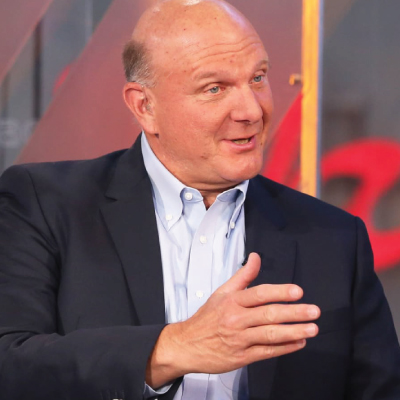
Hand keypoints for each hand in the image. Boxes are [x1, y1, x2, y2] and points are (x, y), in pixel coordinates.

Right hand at [146, 253, 319, 387]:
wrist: (187, 345)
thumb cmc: (207, 317)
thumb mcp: (222, 292)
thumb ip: (243, 275)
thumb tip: (256, 257)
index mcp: (232, 301)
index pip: (259, 294)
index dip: (279, 292)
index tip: (297, 292)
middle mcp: (236, 319)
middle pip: (268, 315)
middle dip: (293, 313)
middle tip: (313, 311)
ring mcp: (239, 340)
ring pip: (270, 335)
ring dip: (293, 332)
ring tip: (312, 329)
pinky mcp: (242, 357)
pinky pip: (266, 352)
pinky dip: (284, 348)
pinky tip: (298, 343)